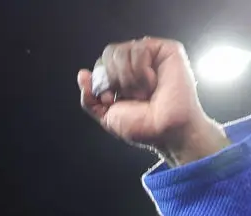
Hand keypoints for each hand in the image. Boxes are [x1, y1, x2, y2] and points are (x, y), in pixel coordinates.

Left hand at [78, 38, 228, 165]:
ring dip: (129, 78)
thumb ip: (90, 99)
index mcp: (124, 78)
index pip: (101, 64)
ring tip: (145, 92)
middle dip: (114, 79)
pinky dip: (141, 71)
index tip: (113, 100)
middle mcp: (138, 65)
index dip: (102, 81)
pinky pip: (139, 49)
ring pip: (121, 51)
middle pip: (108, 53)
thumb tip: (83, 74)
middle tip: (132, 97)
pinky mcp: (167, 51)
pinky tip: (153, 83)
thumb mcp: (108, 117)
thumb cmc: (145, 128)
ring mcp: (153, 57)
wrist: (167, 131)